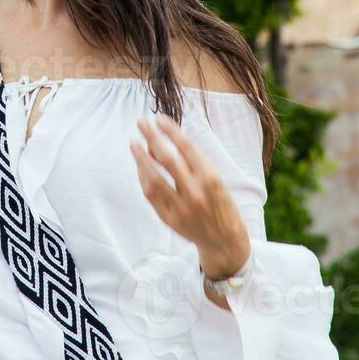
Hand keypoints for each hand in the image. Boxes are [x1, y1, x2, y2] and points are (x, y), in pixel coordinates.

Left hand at [131, 113, 250, 280]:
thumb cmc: (220, 204)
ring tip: (134, 144)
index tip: (159, 118)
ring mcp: (181, 208)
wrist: (224, 241)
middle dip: (152, 137)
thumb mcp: (214, 180)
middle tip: (141, 122)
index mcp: (211, 179)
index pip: (187, 147)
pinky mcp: (170, 219)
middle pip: (167, 159)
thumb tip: (158, 145)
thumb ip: (190, 163)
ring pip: (153, 179)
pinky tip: (141, 167)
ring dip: (141, 159)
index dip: (171, 130)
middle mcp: (196, 193)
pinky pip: (151, 196)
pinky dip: (144, 178)